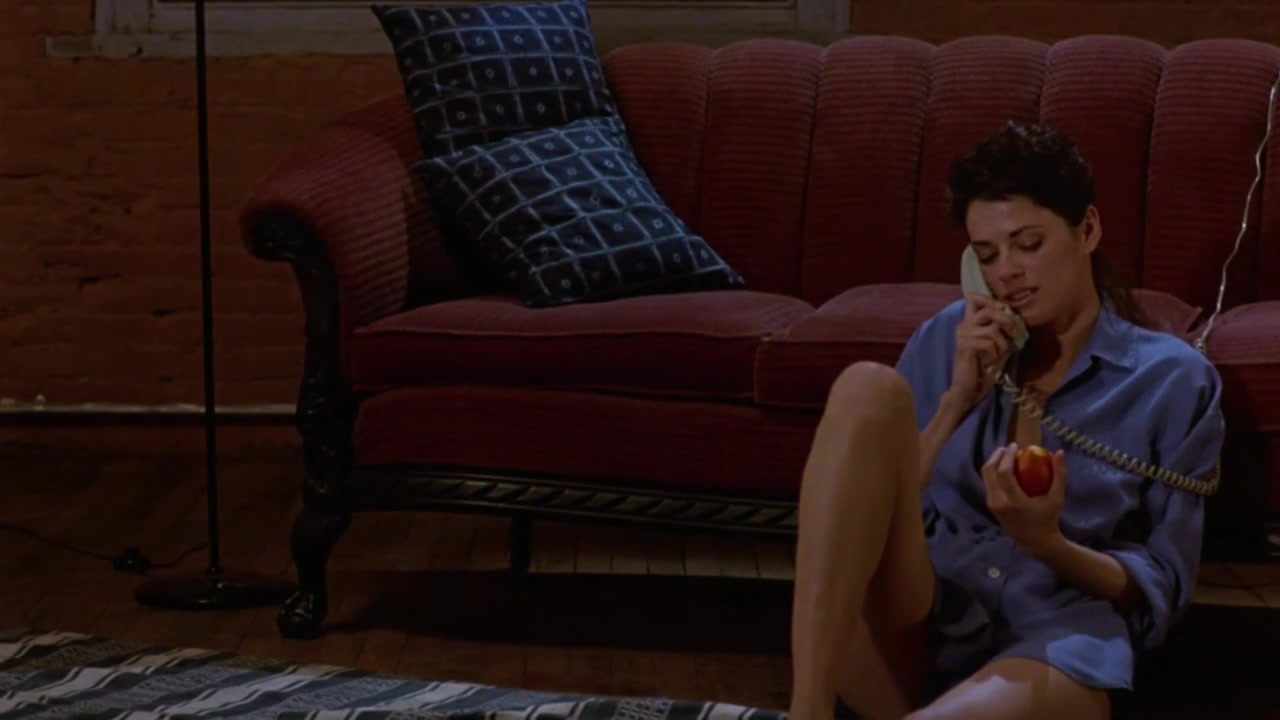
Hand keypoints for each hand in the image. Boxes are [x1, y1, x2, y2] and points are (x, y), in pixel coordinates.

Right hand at [949, 294, 1022, 409]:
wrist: (970, 390)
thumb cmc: (984, 369)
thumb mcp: (998, 346)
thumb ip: (1003, 331)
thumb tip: (1015, 317)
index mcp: (970, 323)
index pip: (974, 298)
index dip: (991, 300)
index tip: (1003, 312)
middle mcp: (964, 325)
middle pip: (990, 309)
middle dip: (1008, 321)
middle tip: (1015, 335)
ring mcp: (963, 334)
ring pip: (994, 330)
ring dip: (1002, 346)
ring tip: (996, 357)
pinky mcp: (965, 345)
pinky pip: (990, 343)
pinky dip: (995, 355)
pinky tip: (987, 363)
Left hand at [982, 443, 1065, 556]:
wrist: (1035, 542)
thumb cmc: (1048, 519)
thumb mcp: (1057, 498)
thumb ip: (1059, 474)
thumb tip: (1059, 452)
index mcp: (1013, 500)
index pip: (1004, 472)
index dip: (1007, 456)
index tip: (1015, 446)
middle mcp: (998, 502)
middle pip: (989, 471)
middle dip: (996, 456)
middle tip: (1008, 448)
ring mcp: (992, 504)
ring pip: (986, 477)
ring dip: (993, 463)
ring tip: (1005, 455)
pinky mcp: (991, 506)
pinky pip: (988, 484)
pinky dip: (993, 473)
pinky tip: (1004, 468)